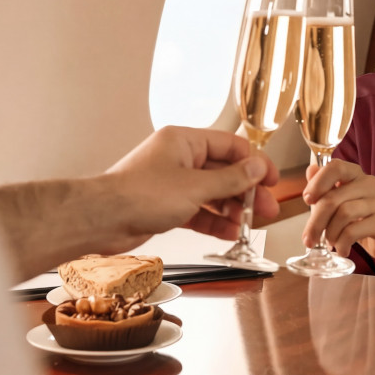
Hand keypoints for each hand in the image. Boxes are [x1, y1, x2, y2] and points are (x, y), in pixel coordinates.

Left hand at [105, 126, 279, 245]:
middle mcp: (178, 159)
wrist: (102, 219)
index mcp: (184, 142)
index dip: (254, 163)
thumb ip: (230, 179)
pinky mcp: (165, 206)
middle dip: (246, 191)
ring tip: (250, 225)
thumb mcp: (195, 187)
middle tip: (266, 209)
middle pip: (223, 171)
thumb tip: (256, 168)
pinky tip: (229, 232)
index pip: (230, 146)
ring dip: (232, 209)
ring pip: (211, 194)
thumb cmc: (139, 195)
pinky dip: (214, 221)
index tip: (271, 180)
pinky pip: (198, 211)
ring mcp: (172, 183)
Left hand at [300, 159, 374, 258]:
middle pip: (333, 198)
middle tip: (308, 239)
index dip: (318, 183)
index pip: (335, 167)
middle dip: (316, 221)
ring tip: (330, 242)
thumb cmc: (357, 218)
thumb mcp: (336, 201)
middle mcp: (369, 183)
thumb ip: (322, 186)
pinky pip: (353, 231)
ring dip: (330, 233)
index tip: (307, 200)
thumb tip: (311, 170)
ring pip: (343, 214)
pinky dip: (342, 243)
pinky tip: (342, 249)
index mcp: (355, 174)